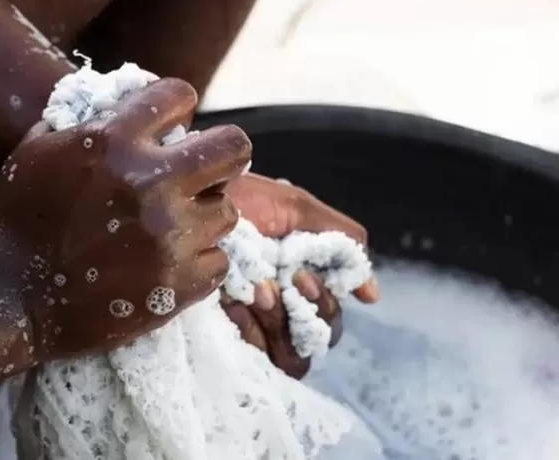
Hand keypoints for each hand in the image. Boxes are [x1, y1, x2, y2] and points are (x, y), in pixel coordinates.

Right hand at [0, 79, 251, 365]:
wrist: (3, 300)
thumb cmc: (12, 220)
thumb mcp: (37, 149)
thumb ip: (87, 120)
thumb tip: (125, 100)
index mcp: (113, 141)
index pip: (181, 96)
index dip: (177, 108)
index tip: (172, 125)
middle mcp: (151, 183)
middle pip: (235, 148)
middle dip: (220, 155)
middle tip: (202, 172)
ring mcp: (169, 237)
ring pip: (228, 211)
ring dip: (203, 215)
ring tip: (172, 227)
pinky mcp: (179, 285)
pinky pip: (218, 261)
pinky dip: (197, 262)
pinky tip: (167, 263)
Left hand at [222, 173, 377, 377]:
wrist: (188, 199)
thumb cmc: (238, 198)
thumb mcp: (295, 208)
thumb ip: (340, 244)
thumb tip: (371, 295)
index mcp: (297, 282)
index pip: (329, 318)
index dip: (326, 304)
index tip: (304, 279)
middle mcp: (278, 309)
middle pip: (318, 341)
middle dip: (306, 312)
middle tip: (282, 283)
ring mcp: (250, 326)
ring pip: (293, 358)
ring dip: (279, 322)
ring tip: (255, 291)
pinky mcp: (222, 336)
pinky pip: (258, 360)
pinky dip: (251, 332)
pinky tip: (232, 304)